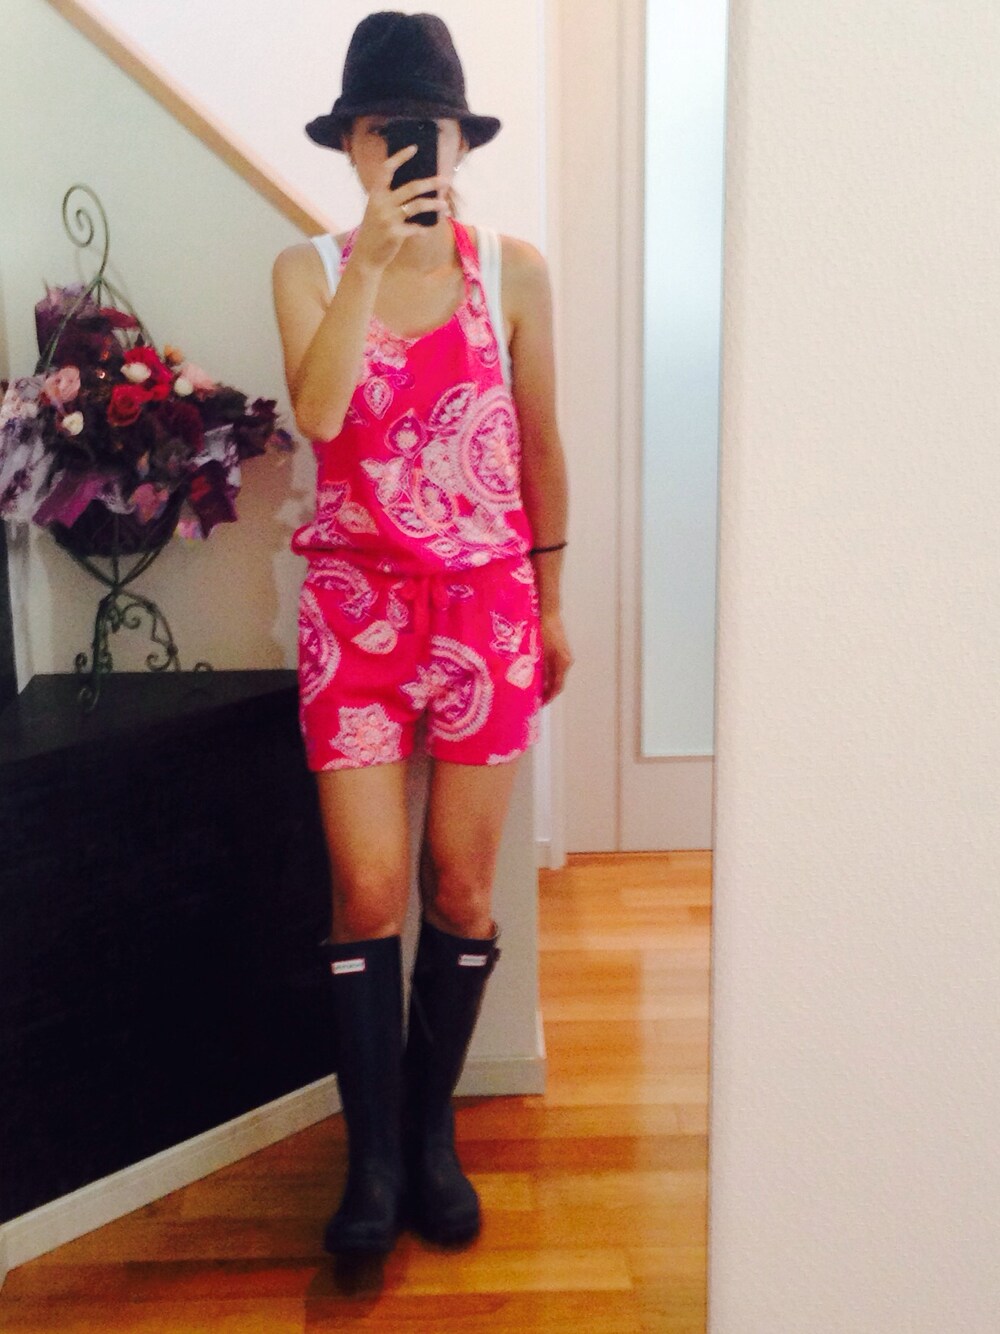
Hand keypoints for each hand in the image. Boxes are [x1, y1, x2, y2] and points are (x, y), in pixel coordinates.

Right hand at [348, 146, 449, 272]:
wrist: (366, 256)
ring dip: (434, 204)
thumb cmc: (375, 231)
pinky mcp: (395, 234)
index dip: (400, 157)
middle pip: (411, 187)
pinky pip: (416, 228)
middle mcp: (381, 203)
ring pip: (417, 205)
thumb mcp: (377, 210)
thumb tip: (418, 188)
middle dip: (431, 182)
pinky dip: (424, 228)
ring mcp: (388, 218)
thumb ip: (391, 198)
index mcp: (375, 193)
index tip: (414, 148)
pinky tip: (427, 229)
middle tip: (445, 180)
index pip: (386, 169)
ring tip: (445, 205)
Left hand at [539, 612, 572, 703]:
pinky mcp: (562, 651)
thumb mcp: (540, 651)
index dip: (549, 697)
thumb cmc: (543, 630)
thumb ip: (541, 668)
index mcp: (563, 662)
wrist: (549, 613)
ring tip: (535, 688)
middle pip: (557, 682)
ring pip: (556, 675)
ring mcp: (565, 656)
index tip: (540, 704)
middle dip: (547, 691)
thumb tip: (538, 685)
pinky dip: (548, 674)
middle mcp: (567, 661)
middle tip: (535, 698)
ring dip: (547, 682)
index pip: (557, 686)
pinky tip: (538, 675)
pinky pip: (555, 667)